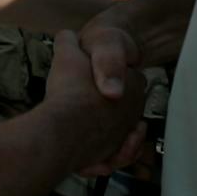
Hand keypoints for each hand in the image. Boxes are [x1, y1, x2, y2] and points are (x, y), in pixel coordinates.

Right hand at [42, 30, 145, 177]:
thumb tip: (68, 37)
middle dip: (113, 104)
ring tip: (92, 122)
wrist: (62, 130)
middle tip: (89, 98)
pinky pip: (117, 156)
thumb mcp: (68, 53)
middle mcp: (134, 111)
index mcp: (131, 83)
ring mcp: (125, 137)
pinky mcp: (112, 159)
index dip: (114, 75)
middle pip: (126, 106)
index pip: (132, 76)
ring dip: (112, 129)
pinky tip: (100, 144)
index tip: (95, 75)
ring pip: (123, 133)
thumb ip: (69, 42)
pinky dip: (111, 153)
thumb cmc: (70, 89)